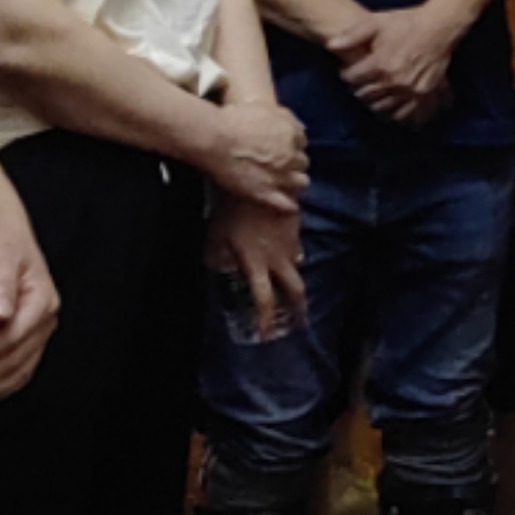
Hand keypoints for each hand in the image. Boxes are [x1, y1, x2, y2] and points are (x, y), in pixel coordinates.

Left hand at [0, 209, 60, 407]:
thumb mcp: (1, 256)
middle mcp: (46, 320)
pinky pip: (19, 371)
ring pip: (20, 370)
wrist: (9, 241)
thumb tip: (1, 313)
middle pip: (19, 358)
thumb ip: (1, 283)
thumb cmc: (2, 245)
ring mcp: (40, 333)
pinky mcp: (29, 341)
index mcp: (42, 299)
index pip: (16, 336)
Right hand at [203, 98, 308, 211]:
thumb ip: (285, 117)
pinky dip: (289, 206)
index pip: (302, 143)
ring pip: (301, 182)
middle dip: (294, 163)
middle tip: (282, 165)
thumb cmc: (233, 120)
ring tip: (284, 183)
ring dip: (294, 182)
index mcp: (291, 134)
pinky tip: (288, 206)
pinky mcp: (266, 193)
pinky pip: (286, 205)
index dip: (292, 146)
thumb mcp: (264, 108)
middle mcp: (290, 156)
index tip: (285, 149)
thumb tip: (298, 125)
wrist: (214, 138)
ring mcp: (280, 176)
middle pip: (302, 163)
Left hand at [209, 195, 308, 333]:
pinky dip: (290, 253)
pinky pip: (296, 246)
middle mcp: (278, 258)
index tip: (264, 333)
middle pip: (295, 289)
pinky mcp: (296, 227)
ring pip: (297, 267)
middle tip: (297, 318)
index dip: (264, 320)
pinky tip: (281, 248)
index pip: (264, 300)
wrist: (263, 181)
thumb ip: (216, 254)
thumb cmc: (234, 208)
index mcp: (257, 264)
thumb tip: (216, 263)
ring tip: (286, 282)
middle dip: (297, 307)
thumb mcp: (216, 235)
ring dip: (291, 277)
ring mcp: (291, 242)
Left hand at [330, 4, 458, 123]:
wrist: (438, 27)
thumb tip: (330, 45)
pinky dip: (395, 114)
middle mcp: (393, 81)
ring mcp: (409, 90)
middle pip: (366, 95)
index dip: (346, 75)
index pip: (352, 79)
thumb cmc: (406, 22)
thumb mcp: (376, 22)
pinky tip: (390, 110)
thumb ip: (352, 35)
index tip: (347, 71)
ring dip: (373, 103)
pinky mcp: (423, 94)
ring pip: (383, 107)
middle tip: (359, 84)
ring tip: (372, 95)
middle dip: (358, 90)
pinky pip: (405, 113)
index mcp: (380, 64)